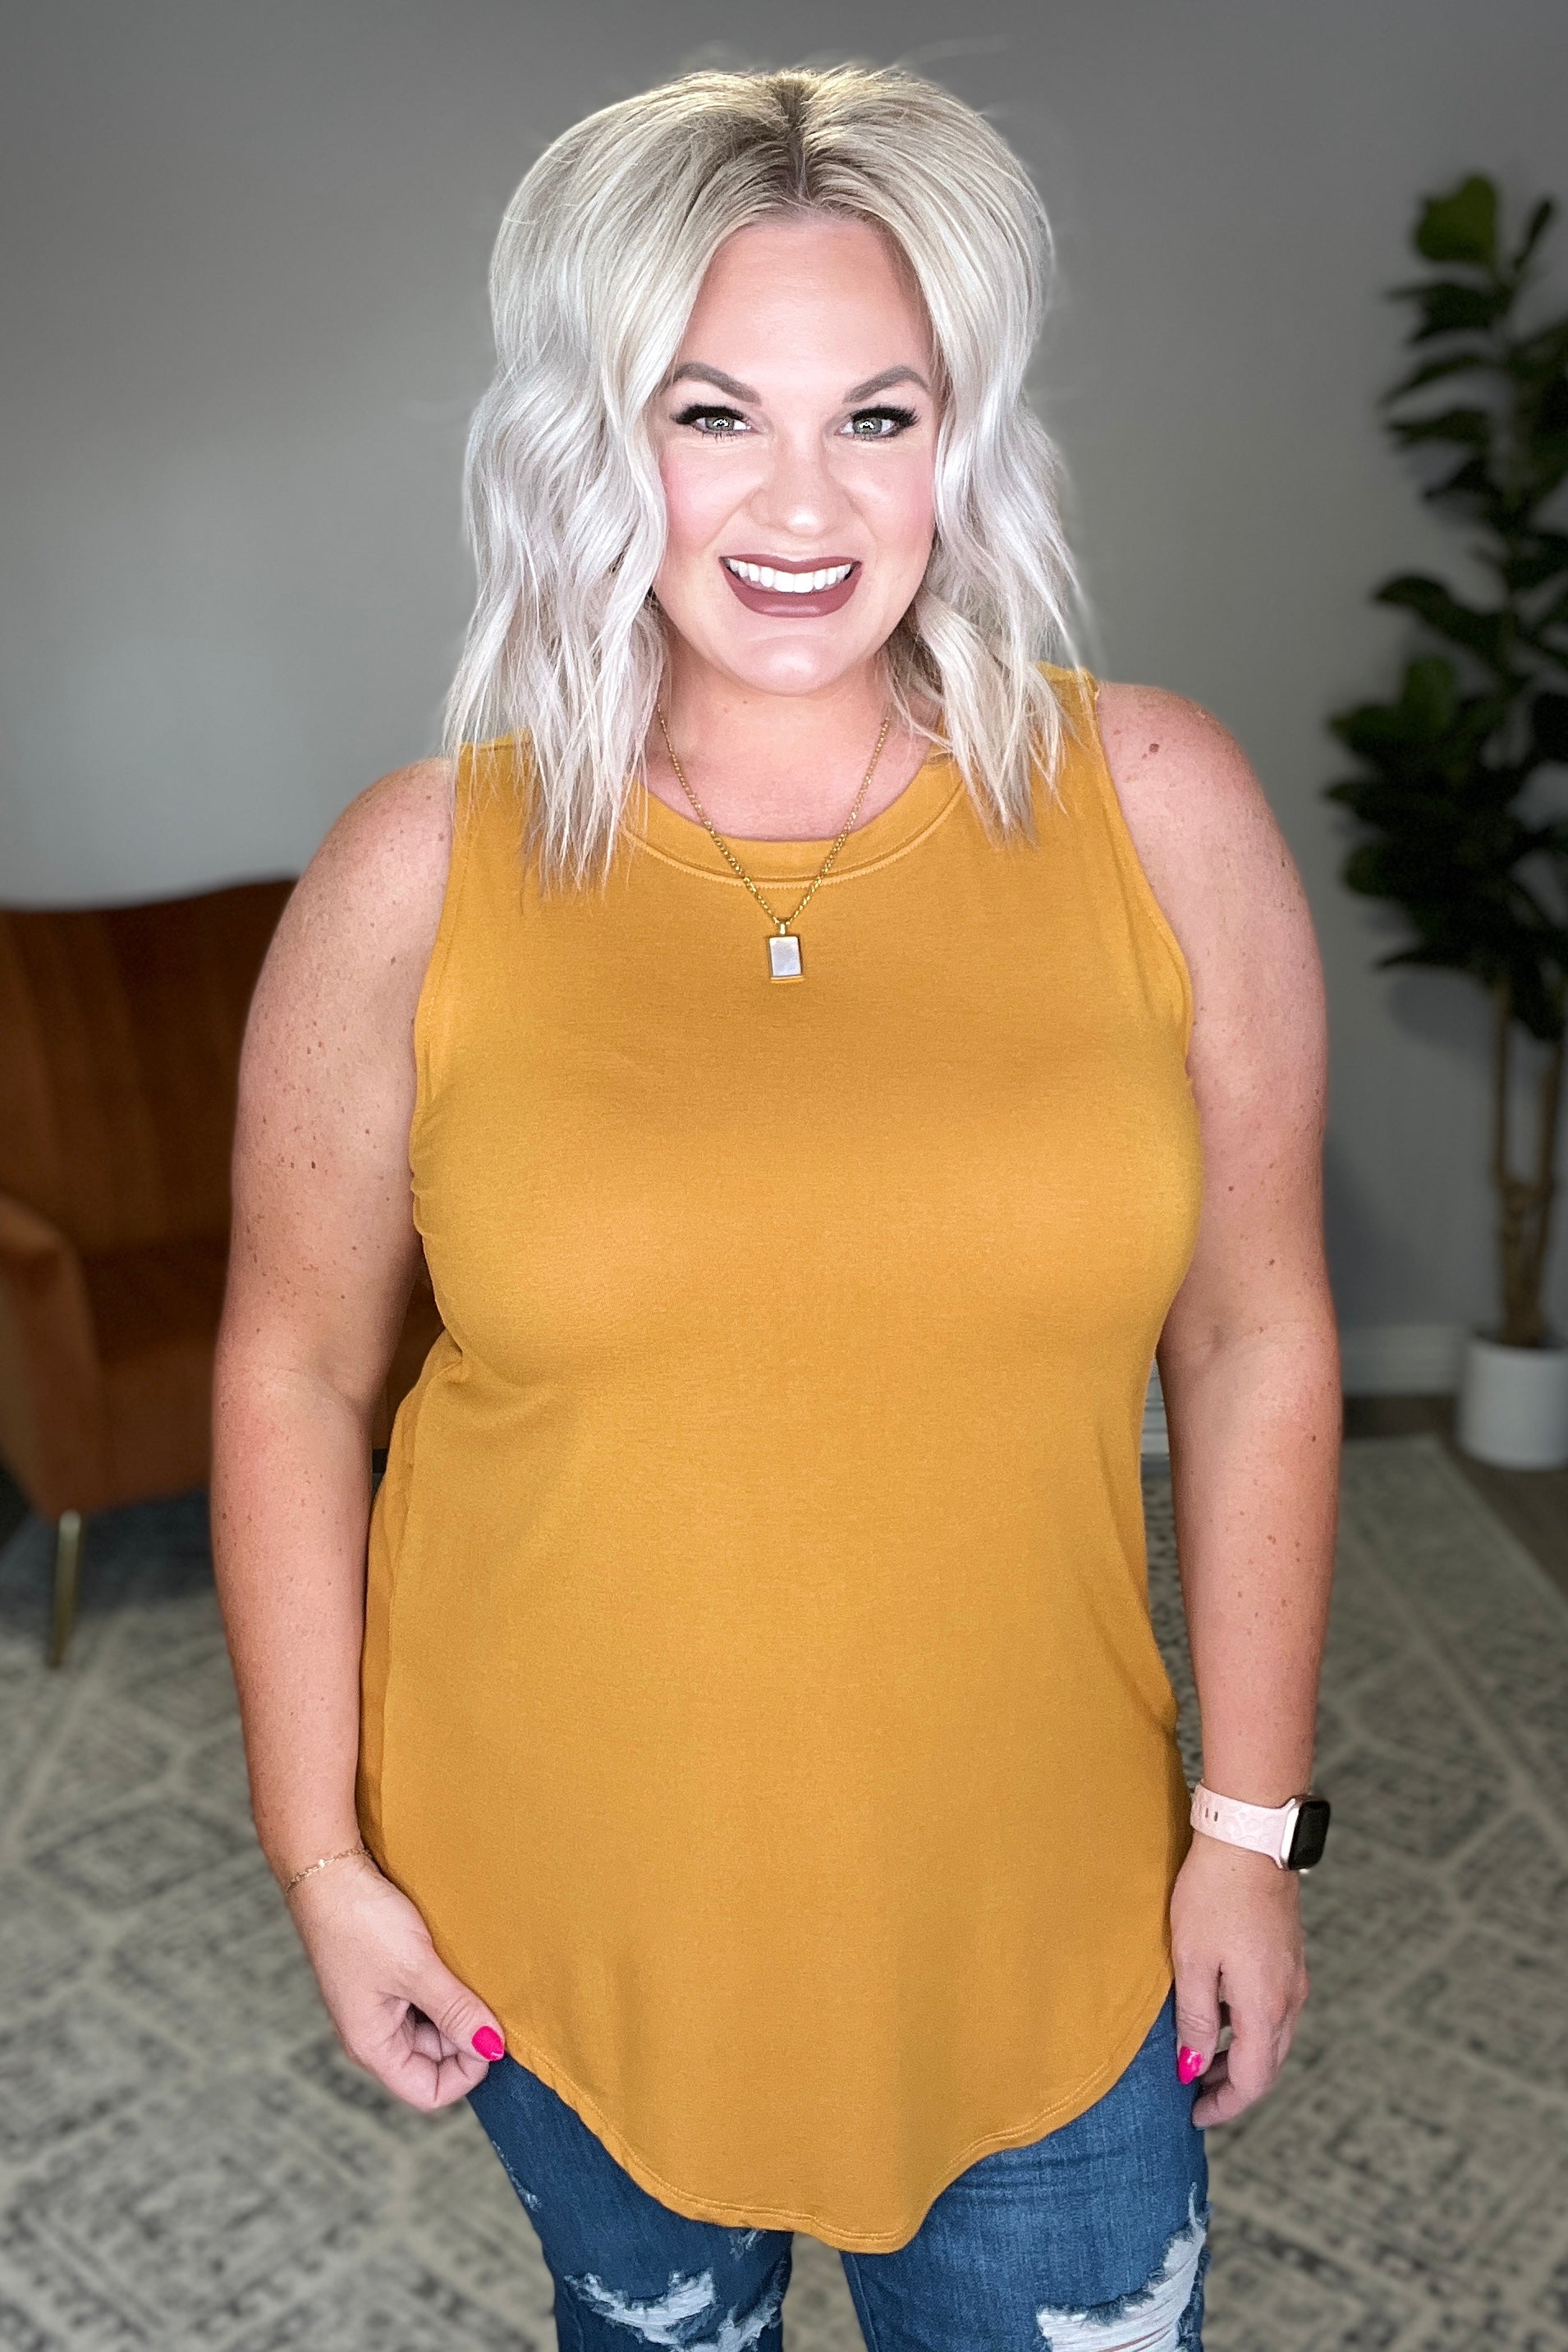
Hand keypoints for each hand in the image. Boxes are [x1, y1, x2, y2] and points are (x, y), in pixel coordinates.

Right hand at [284, 1850, 507, 2109]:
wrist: (327, 1871)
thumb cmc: (362, 1922)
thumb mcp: (417, 1969)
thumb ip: (456, 2010)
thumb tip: (493, 2048)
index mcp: (372, 2046)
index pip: (429, 2092)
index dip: (466, 2071)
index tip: (490, 2033)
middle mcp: (373, 2035)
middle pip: (433, 2062)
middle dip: (465, 2038)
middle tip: (487, 1998)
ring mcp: (378, 2007)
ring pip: (431, 2030)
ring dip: (456, 2010)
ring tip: (469, 1976)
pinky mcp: (384, 1980)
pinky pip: (423, 2001)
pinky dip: (444, 1990)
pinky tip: (454, 1964)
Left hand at [1168, 1830, 1307, 2125]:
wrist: (1248, 1838)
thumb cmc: (1213, 1895)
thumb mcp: (1191, 1961)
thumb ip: (1196, 2020)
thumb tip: (1194, 2067)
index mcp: (1266, 2007)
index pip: (1252, 2079)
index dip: (1224, 2103)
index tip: (1195, 2114)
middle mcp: (1289, 1997)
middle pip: (1267, 2064)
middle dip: (1232, 2085)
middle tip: (1195, 2094)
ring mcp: (1294, 1975)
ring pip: (1272, 2037)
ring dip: (1241, 2056)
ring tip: (1201, 2057)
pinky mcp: (1289, 1955)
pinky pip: (1274, 2009)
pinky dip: (1249, 2027)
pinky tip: (1220, 2015)